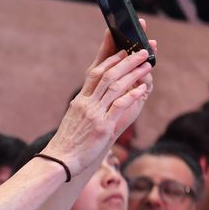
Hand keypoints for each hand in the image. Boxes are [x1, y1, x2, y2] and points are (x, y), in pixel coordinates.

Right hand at [46, 27, 155, 176]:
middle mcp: (86, 103)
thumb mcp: (75, 120)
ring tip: (147, 64)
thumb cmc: (69, 142)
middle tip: (141, 51)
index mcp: (80, 101)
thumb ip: (85, 108)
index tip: (122, 50)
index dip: (109, 59)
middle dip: (126, 61)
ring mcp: (94, 114)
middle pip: (107, 75)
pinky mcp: (102, 126)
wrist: (61, 159)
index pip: (94, 73)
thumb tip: (94, 100)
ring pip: (115, 86)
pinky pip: (119, 105)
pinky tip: (142, 87)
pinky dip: (132, 94)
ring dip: (133, 73)